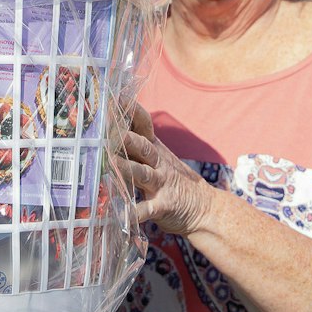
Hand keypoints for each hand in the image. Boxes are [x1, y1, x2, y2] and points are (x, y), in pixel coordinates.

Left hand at [118, 102, 210, 236]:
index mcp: (155, 149)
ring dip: (127, 168)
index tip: (116, 97)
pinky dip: (134, 212)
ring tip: (111, 163)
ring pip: (143, 173)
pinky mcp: (163, 206)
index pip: (143, 125)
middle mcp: (158, 163)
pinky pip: (147, 209)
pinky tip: (122, 214)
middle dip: (126, 138)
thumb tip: (107, 130)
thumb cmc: (173, 180)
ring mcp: (162, 184)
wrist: (205, 208)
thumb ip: (137, 146)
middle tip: (106, 130)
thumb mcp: (159, 159)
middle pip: (142, 146)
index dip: (131, 111)